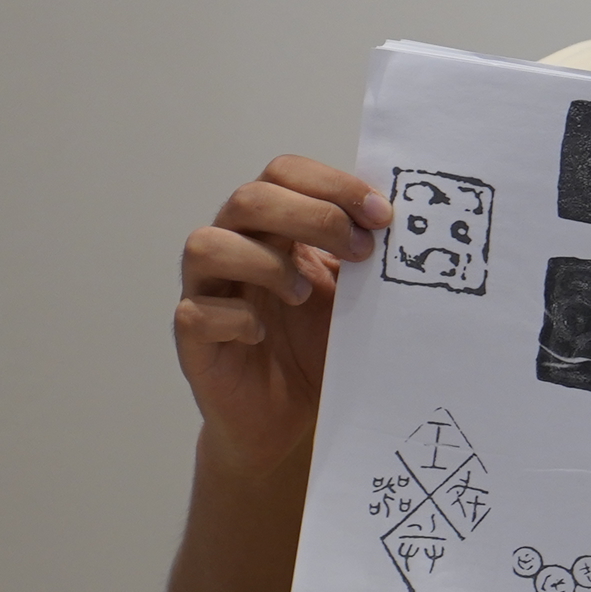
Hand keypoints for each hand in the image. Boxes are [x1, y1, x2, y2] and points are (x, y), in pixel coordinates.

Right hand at [175, 157, 389, 475]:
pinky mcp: (192, 337)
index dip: (333, 185)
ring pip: (206, 244)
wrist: (292, 419)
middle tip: (361, 250)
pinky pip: (195, 311)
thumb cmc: (317, 346)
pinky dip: (237, 319)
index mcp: (271, 226)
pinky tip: (262, 335)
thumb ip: (361, 252)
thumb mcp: (350, 293)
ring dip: (264, 263)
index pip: (285, 173)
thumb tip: (398, 221)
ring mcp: (206, 291)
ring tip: (303, 294)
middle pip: (249, 198)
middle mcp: (233, 247)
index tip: (382, 215)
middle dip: (312, 215)